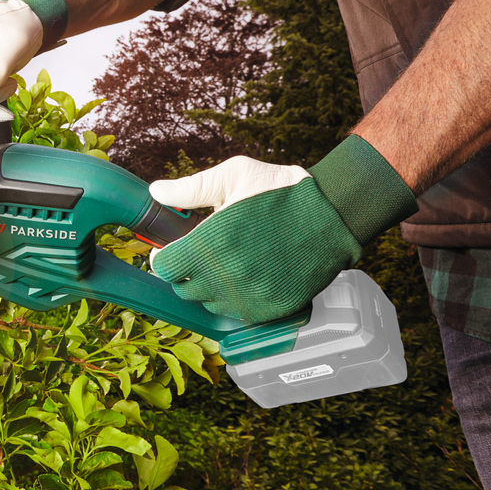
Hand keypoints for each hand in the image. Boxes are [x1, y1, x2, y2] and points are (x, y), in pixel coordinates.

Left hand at [149, 138, 417, 322]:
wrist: (334, 213)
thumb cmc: (282, 191)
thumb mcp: (234, 176)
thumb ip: (191, 188)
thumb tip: (155, 192)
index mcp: (211, 243)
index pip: (164, 267)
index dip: (162, 257)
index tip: (168, 249)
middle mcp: (226, 276)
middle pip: (183, 288)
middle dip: (184, 271)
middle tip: (196, 254)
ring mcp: (248, 296)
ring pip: (208, 303)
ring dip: (207, 287)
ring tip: (223, 263)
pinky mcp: (269, 309)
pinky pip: (235, 313)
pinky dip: (233, 299)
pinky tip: (242, 278)